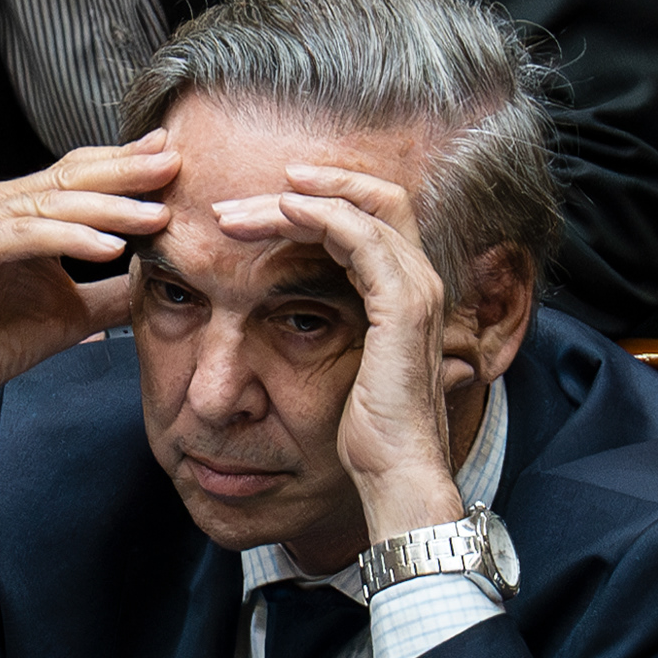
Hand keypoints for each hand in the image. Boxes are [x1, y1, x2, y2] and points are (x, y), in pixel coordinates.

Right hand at [0, 138, 175, 502]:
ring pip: (52, 204)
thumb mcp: (68, 316)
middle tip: (175, 164)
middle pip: (69, 178)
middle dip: (126, 172)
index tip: (173, 158)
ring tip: (155, 214)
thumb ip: (110, 293)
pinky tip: (108, 246)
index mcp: (17, 211)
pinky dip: (68, 239)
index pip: (78, 177)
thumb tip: (160, 283)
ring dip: (108, 208)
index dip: (125, 166)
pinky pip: (23, 237)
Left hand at [214, 163, 464, 543]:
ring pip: (358, 209)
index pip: (377, 213)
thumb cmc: (369, 433)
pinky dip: (317, 215)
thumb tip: (292, 322)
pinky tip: (278, 215)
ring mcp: (415, 289)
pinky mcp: (401, 305)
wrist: (396, 474)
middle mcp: (420, 280)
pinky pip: (358, 235)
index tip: (271, 200)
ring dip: (292, 201)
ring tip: (237, 213)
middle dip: (311, 183)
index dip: (329, 195)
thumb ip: (336, 332)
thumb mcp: (345, 369)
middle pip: (374, 195)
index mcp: (408, 291)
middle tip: (246, 196)